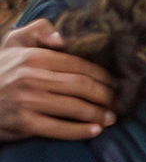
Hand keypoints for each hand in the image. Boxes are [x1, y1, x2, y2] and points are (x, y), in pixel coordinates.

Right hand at [0, 23, 112, 140]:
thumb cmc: (1, 71)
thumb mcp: (13, 43)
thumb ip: (38, 30)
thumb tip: (63, 38)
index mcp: (33, 57)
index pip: (79, 65)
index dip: (102, 75)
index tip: (115, 83)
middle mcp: (32, 78)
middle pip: (82, 86)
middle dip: (105, 95)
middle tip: (118, 102)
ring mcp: (28, 101)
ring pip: (76, 107)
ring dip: (98, 114)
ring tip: (110, 118)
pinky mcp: (25, 123)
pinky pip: (61, 128)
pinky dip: (81, 131)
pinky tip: (95, 131)